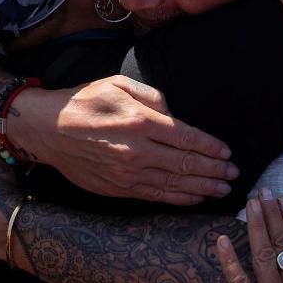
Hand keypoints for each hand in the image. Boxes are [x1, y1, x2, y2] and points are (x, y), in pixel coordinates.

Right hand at [21, 75, 238, 205]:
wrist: (47, 130)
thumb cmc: (84, 102)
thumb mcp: (117, 83)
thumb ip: (150, 96)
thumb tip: (173, 114)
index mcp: (140, 122)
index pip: (186, 137)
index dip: (210, 147)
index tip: (227, 152)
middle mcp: (137, 151)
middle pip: (185, 164)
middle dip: (214, 169)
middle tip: (234, 174)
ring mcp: (127, 174)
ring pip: (174, 184)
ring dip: (202, 187)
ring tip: (223, 189)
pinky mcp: (118, 189)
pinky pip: (155, 196)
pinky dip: (178, 199)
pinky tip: (195, 198)